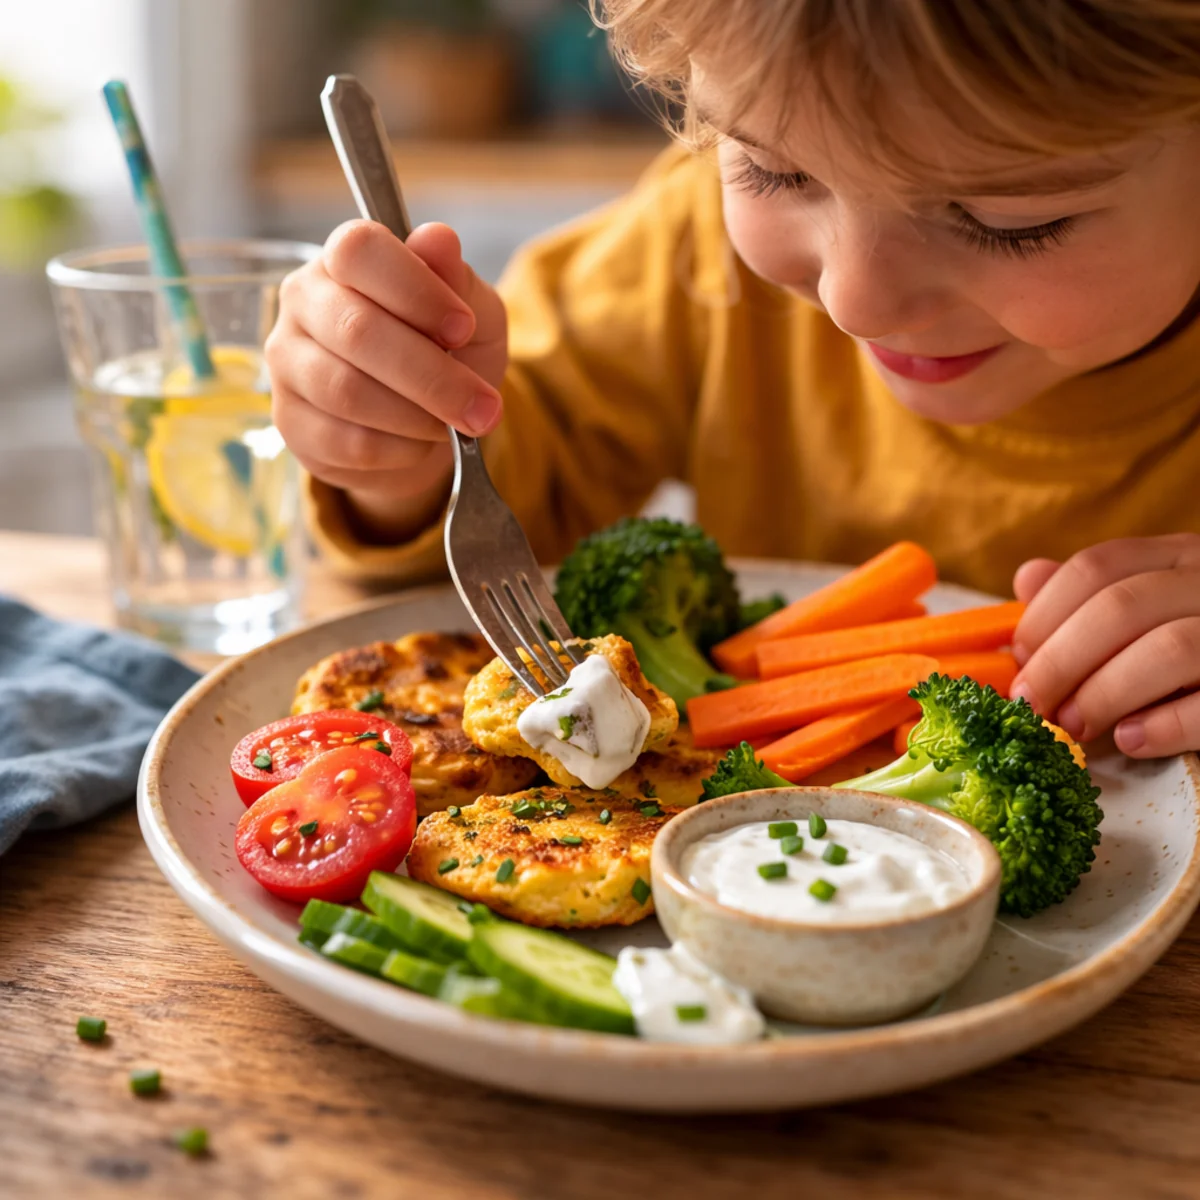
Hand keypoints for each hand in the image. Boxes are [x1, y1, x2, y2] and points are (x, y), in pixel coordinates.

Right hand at [266, 220, 507, 534]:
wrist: (428, 420)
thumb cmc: (448, 352)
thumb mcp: (473, 313)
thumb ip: (457, 280)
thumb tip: (438, 239)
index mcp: (344, 258)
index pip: (359, 250)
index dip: (415, 290)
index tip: (464, 328)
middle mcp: (304, 301)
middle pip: (356, 330)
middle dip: (432, 376)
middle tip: (483, 406)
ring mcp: (288, 363)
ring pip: (347, 392)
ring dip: (416, 417)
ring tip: (453, 425)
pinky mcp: (292, 422)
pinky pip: (346, 441)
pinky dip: (399, 449)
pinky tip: (420, 442)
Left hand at [1010, 534, 1199, 757]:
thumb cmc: (1199, 653)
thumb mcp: (1154, 608)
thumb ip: (1094, 595)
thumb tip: (1028, 578)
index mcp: (1182, 558)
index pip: (1098, 567)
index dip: (1045, 615)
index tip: (1017, 661)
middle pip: (1121, 606)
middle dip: (1062, 660)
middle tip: (1033, 706)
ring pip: (1169, 648)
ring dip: (1105, 693)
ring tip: (1074, 727)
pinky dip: (1165, 724)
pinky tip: (1131, 741)